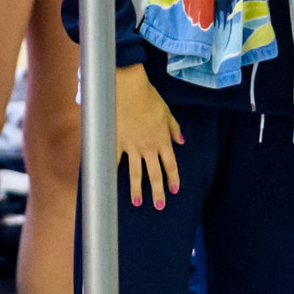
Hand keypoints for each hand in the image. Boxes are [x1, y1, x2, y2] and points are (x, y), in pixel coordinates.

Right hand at [117, 62, 181, 207]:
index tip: (174, 190)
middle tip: (160, 206)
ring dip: (137, 189)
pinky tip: (112, 184)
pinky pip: (116, 161)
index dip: (173, 178)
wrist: (127, 88)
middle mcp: (148, 147)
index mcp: (162, 140)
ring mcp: (131, 146)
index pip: (170, 164)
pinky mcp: (116, 142)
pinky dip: (114, 172)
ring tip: (138, 202)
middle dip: (158, 192)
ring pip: (135, 173)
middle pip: (154, 174)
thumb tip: (181, 141)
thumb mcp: (167, 112)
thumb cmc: (148, 97)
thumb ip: (174, 129)